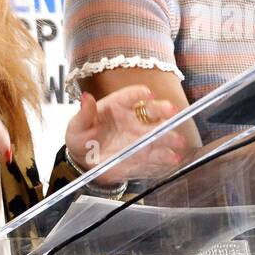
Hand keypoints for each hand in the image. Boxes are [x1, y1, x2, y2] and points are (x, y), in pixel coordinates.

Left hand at [65, 86, 185, 184]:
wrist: (84, 161)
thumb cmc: (81, 138)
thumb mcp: (76, 127)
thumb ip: (84, 114)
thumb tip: (86, 97)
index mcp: (116, 106)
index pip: (129, 96)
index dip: (138, 93)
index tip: (148, 93)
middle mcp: (133, 118)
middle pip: (151, 111)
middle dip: (163, 110)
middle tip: (173, 110)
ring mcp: (140, 136)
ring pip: (158, 132)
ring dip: (169, 136)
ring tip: (178, 140)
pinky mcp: (143, 153)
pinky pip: (156, 154)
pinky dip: (165, 156)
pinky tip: (173, 158)